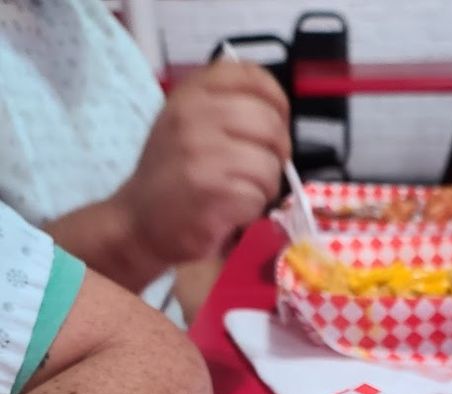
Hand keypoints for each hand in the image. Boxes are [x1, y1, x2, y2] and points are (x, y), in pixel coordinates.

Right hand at [115, 62, 290, 266]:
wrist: (138, 223)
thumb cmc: (172, 175)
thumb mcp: (187, 124)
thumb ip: (224, 106)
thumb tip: (276, 114)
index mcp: (191, 93)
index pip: (251, 77)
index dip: (276, 101)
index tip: (276, 122)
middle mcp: (193, 116)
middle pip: (270, 124)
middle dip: (278, 152)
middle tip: (263, 170)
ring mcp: (201, 153)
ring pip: (269, 163)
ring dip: (266, 187)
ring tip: (243, 193)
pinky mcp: (211, 192)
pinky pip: (257, 196)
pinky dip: (253, 210)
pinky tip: (232, 212)